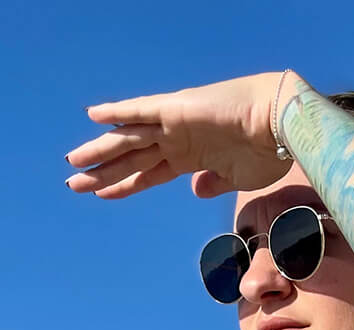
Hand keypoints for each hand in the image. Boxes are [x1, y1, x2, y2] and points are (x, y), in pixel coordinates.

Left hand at [64, 72, 293, 202]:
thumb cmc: (267, 151)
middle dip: (103, 172)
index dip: (123, 184)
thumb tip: (195, 190)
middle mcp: (177, 140)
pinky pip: (140, 110)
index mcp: (190, 157)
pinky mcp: (176, 110)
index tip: (101, 194)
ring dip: (100, 150)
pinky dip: (117, 111)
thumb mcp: (235, 177)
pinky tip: (93, 116)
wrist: (281, 125)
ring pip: (128, 139)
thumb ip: (212, 183)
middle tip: (73, 183)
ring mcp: (174, 124)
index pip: (147, 174)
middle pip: (130, 159)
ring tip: (73, 161)